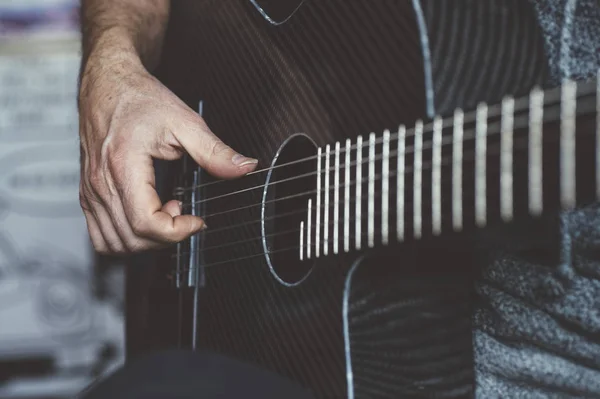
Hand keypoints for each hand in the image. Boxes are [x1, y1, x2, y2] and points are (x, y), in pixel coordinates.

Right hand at [78, 53, 256, 253]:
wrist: (107, 84)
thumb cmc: (139, 99)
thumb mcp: (184, 121)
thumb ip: (214, 150)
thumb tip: (243, 167)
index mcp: (124, 166)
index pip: (147, 224)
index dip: (178, 231)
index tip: (196, 219)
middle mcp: (101, 183)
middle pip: (133, 239)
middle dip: (166, 236)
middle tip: (184, 213)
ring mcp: (90, 191)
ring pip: (113, 243)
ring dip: (146, 241)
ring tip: (165, 212)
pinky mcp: (88, 194)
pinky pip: (101, 235)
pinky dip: (126, 238)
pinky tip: (145, 215)